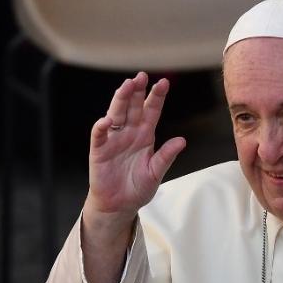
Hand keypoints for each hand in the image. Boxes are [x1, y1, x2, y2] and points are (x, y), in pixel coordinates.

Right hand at [84, 72, 186, 229]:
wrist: (120, 205)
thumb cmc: (138, 188)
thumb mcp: (156, 173)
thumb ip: (166, 156)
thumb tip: (182, 141)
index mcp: (145, 135)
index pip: (151, 111)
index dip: (157, 97)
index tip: (164, 83)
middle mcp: (129, 133)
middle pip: (133, 107)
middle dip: (137, 91)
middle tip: (141, 76)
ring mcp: (113, 140)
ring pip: (116, 114)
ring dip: (120, 100)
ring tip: (126, 87)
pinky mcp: (99, 150)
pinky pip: (99, 135)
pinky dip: (102, 127)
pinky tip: (107, 120)